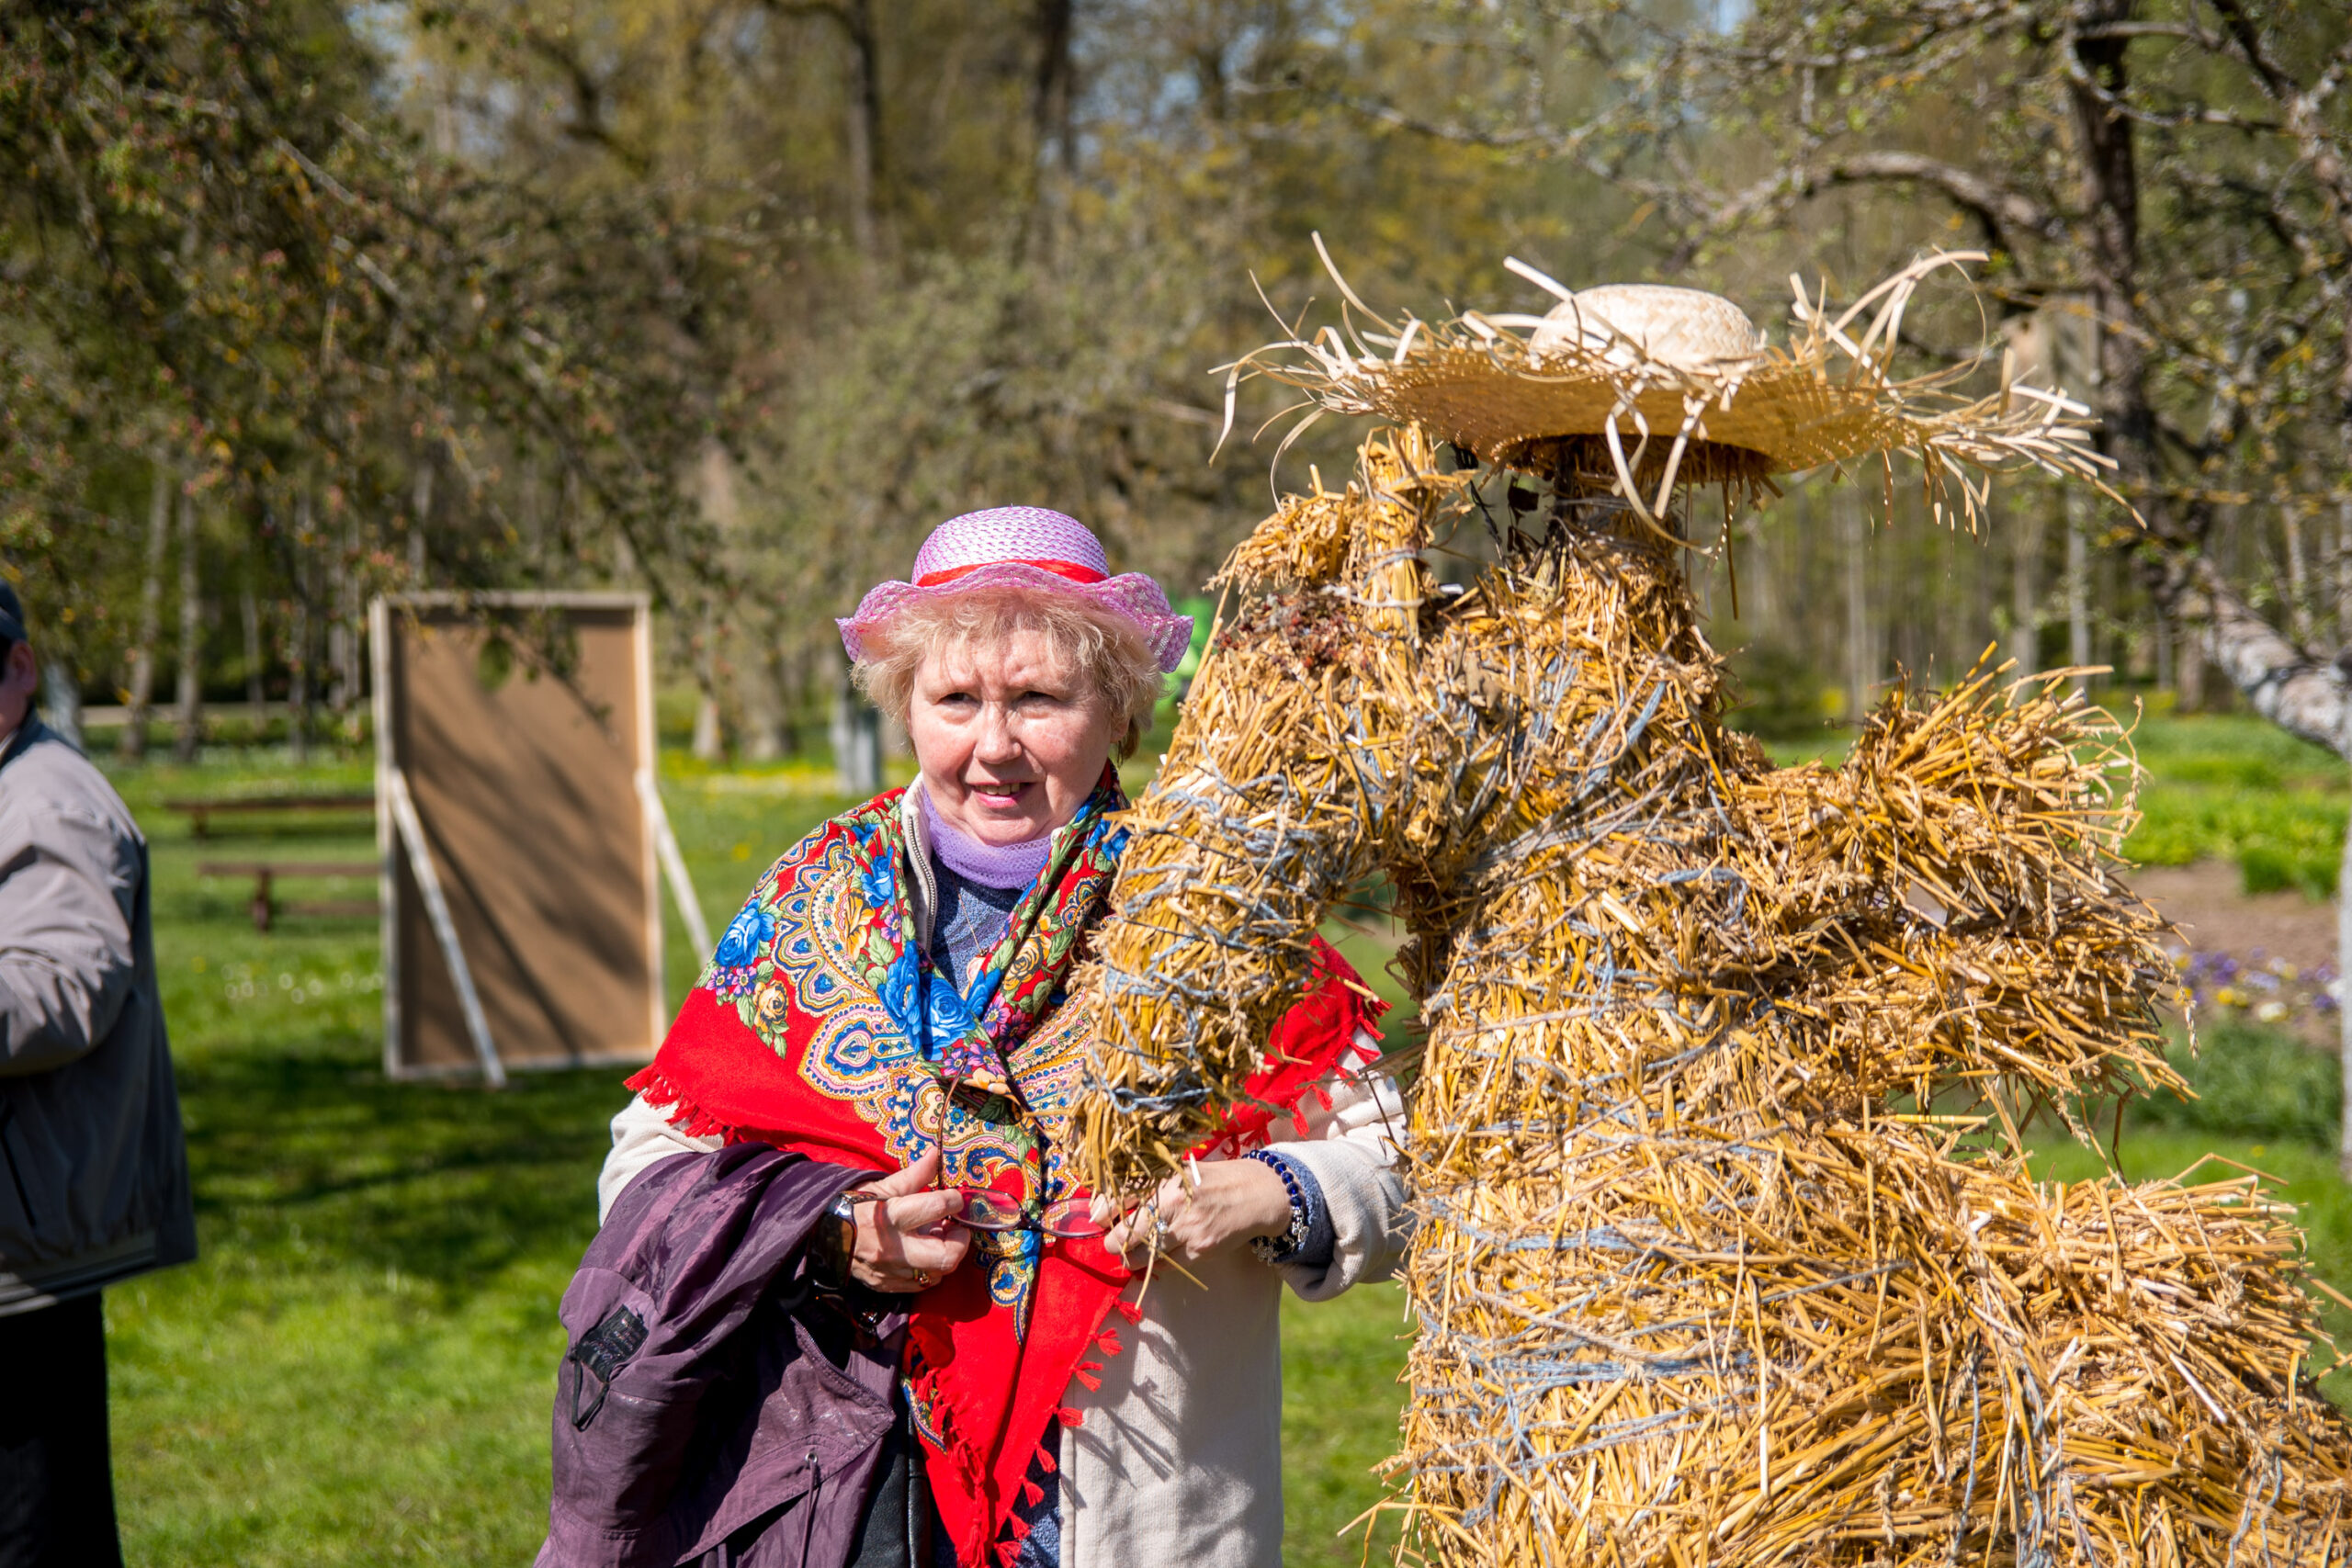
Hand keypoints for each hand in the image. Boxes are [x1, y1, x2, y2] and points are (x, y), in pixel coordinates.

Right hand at [849, 1150, 970, 1292]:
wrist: (820, 1237)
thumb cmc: (853, 1207)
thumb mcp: (882, 1187)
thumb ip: (914, 1175)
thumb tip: (935, 1154)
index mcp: (891, 1216)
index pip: (937, 1207)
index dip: (955, 1201)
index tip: (955, 1199)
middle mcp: (893, 1248)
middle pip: (946, 1254)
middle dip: (960, 1239)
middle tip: (956, 1227)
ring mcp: (890, 1271)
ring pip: (939, 1272)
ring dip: (946, 1254)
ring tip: (937, 1238)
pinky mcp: (887, 1286)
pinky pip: (923, 1284)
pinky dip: (931, 1268)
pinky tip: (924, 1253)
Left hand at [1100, 1158, 1292, 1263]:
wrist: (1257, 1194)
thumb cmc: (1213, 1180)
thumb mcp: (1179, 1173)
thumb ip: (1145, 1187)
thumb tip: (1103, 1208)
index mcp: (1164, 1179)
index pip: (1119, 1198)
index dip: (1103, 1213)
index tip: (1099, 1219)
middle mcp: (1173, 1204)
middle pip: (1126, 1235)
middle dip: (1113, 1243)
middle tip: (1113, 1243)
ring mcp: (1187, 1230)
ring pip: (1143, 1256)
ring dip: (1133, 1258)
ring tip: (1134, 1252)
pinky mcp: (1200, 1251)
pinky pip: (1168, 1266)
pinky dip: (1160, 1263)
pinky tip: (1164, 1253)